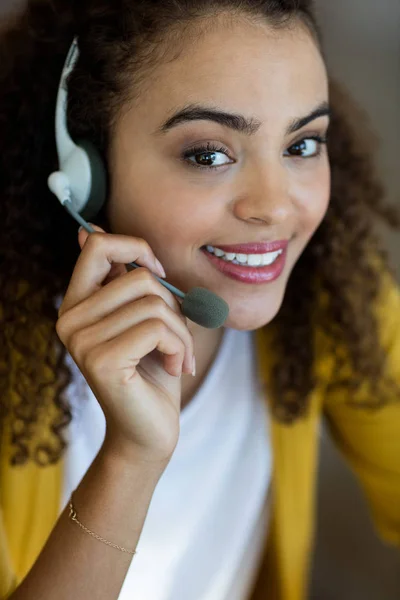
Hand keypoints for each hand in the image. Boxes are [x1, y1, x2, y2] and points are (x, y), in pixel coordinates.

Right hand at [56, 225, 194, 465]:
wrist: (149, 430)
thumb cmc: (152, 370)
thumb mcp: (144, 317)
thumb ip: (126, 279)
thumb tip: (90, 230)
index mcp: (77, 303)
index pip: (99, 245)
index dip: (137, 249)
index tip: (158, 272)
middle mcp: (69, 319)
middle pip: (139, 277)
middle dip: (174, 306)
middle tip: (176, 337)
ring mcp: (81, 340)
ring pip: (154, 303)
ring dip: (181, 331)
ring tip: (177, 356)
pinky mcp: (100, 360)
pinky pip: (158, 328)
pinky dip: (180, 346)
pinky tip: (175, 368)